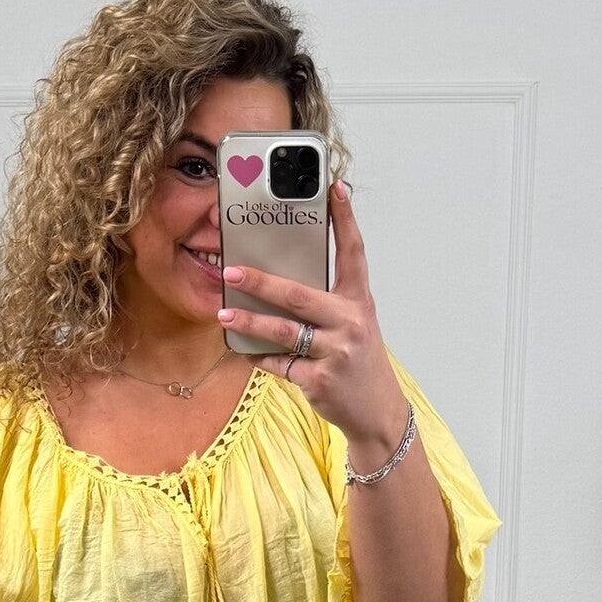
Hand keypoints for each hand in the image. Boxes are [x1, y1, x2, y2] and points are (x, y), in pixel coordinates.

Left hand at [215, 180, 407, 451]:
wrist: (377, 413)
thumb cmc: (359, 362)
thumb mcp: (355, 326)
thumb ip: (328, 303)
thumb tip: (279, 283)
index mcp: (359, 302)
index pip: (354, 253)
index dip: (345, 219)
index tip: (334, 188)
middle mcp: (350, 323)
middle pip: (299, 295)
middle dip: (261, 281)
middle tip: (231, 269)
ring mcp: (335, 353)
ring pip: (283, 331)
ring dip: (250, 321)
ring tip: (224, 312)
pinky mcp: (320, 381)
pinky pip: (280, 365)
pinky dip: (259, 357)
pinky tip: (244, 351)